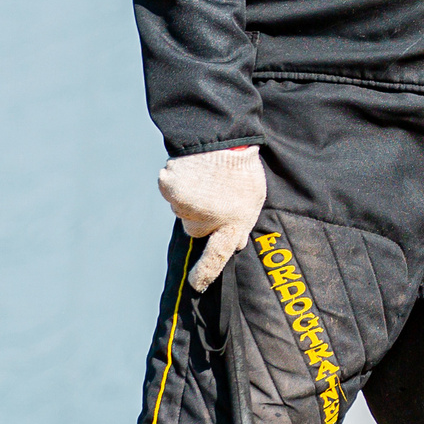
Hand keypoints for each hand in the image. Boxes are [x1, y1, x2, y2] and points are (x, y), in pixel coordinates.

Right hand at [157, 145, 265, 291]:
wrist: (221, 138)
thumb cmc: (242, 170)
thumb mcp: (254, 200)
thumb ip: (242, 225)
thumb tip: (237, 245)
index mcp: (231, 223)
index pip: (217, 256)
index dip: (205, 273)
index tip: (195, 285)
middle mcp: (206, 219)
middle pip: (195, 231)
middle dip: (202, 218)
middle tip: (214, 197)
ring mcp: (185, 205)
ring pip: (182, 212)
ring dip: (191, 201)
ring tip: (206, 180)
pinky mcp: (169, 190)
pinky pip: (171, 195)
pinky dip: (177, 186)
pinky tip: (193, 173)